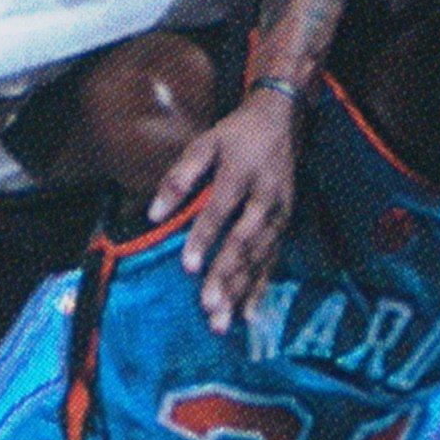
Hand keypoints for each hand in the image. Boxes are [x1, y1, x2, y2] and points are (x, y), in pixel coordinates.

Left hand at [150, 86, 299, 329]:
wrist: (282, 120)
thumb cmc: (234, 134)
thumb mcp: (204, 143)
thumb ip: (179, 177)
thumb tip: (153, 214)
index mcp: (242, 172)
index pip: (221, 210)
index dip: (204, 238)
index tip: (188, 268)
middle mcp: (266, 197)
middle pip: (244, 241)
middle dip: (226, 276)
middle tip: (209, 307)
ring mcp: (280, 213)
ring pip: (260, 257)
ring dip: (241, 290)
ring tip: (223, 319)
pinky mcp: (286, 225)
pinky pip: (273, 260)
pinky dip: (261, 288)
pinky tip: (247, 314)